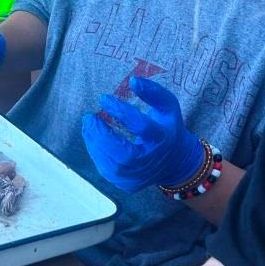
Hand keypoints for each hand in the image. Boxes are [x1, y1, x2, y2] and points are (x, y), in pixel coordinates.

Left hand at [82, 77, 203, 192]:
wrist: (176, 161)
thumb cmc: (167, 127)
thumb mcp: (167, 105)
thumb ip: (153, 91)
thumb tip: (133, 80)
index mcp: (162, 138)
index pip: (140, 126)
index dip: (121, 111)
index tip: (103, 98)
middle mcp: (152, 161)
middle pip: (124, 154)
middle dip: (102, 136)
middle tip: (89, 118)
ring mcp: (140, 176)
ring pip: (112, 165)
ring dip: (95, 144)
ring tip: (88, 126)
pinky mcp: (129, 185)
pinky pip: (107, 171)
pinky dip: (97, 154)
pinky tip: (93, 139)